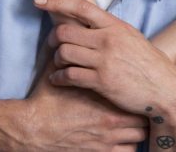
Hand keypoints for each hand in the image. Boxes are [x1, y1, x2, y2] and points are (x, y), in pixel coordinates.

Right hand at [15, 52, 146, 151]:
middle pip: (142, 118)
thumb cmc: (45, 102)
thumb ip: (68, 57)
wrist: (33, 129)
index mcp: (104, 98)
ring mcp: (107, 140)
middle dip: (139, 113)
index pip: (134, 95)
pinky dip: (127, 146)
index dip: (135, 94)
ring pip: (139, 137)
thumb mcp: (57, 74)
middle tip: (133, 108)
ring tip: (128, 125)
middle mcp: (111, 121)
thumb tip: (68, 35)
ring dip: (135, 131)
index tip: (132, 91)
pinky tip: (120, 140)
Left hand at [34, 0, 175, 117]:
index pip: (81, 7)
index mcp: (115, 26)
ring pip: (64, 53)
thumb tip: (88, 22)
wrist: (166, 91)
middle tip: (51, 45)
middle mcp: (108, 40)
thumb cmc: (149, 64)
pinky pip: (69, 76)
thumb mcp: (131, 38)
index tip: (38, 0)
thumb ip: (109, 30)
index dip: (57, 1)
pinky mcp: (102, 82)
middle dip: (52, 39)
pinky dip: (58, 78)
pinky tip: (57, 79)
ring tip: (58, 64)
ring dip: (55, 59)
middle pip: (64, 32)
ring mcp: (104, 61)